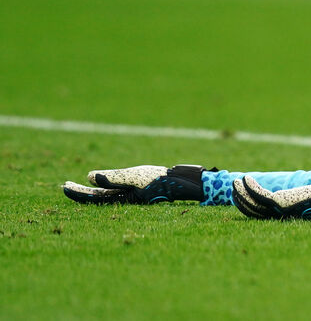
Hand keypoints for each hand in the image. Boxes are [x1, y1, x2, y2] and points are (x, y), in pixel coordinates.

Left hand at [63, 164, 206, 203]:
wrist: (182, 182)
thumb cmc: (159, 180)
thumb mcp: (135, 177)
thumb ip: (113, 177)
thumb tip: (90, 177)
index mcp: (120, 199)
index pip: (92, 198)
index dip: (77, 193)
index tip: (64, 187)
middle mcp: (123, 199)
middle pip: (96, 197)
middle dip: (80, 192)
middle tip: (65, 186)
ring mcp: (131, 195)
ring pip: (105, 194)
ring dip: (91, 189)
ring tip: (79, 183)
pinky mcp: (138, 190)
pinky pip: (116, 190)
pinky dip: (105, 185)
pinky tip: (102, 180)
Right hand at [231, 176, 310, 219]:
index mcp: (289, 212)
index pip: (265, 212)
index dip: (252, 206)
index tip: (244, 198)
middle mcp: (283, 212)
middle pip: (255, 210)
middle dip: (242, 202)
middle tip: (233, 191)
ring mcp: (282, 208)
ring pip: (254, 204)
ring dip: (242, 195)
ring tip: (234, 184)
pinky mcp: (283, 201)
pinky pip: (260, 196)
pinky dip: (250, 188)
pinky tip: (245, 180)